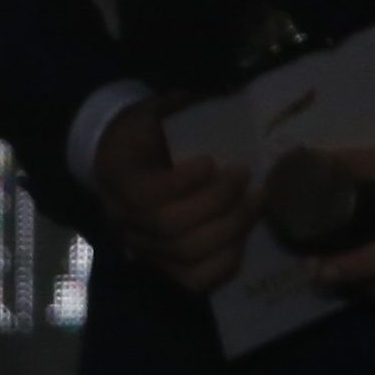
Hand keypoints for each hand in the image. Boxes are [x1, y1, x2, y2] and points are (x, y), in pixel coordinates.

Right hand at [90, 99, 254, 296]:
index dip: (182, 185)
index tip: (211, 161)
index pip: (146, 197)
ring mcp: (142, 245)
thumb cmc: (147, 130)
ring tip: (255, 202)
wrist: (121, 156)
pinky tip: (242, 239)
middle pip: (171, 229)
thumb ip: (184, 107)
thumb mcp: (158, 109)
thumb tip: (229, 95)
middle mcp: (124, 220)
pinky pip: (192, 279)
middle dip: (219, 204)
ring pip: (186, 254)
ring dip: (231, 229)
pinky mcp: (162, 263)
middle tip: (248, 178)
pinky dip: (223, 263)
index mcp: (118, 178)